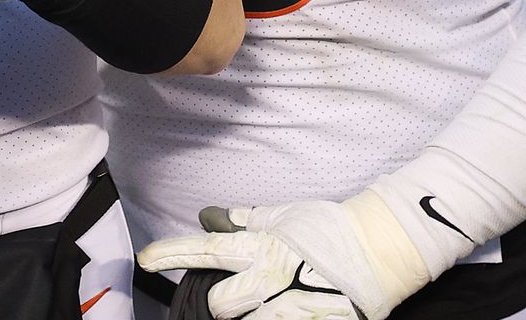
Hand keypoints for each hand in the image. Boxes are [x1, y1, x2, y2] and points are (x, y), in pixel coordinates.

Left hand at [139, 202, 385, 319]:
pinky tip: (288, 313)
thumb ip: (246, 221)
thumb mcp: (285, 216)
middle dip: (223, 306)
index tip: (146, 260)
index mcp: (260, 246)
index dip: (171, 254)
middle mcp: (269, 278)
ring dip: (253, 319)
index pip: (205, 249)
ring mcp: (290, 307)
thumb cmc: (331, 230)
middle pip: (220, 305)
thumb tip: (211, 216)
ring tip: (272, 306)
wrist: (380, 250)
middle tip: (241, 298)